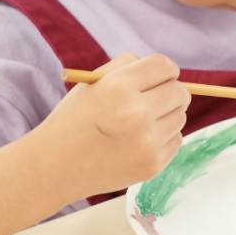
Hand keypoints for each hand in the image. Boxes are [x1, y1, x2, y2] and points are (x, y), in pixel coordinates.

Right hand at [32, 53, 191, 198]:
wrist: (55, 168)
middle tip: (155, 98)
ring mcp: (147, 142)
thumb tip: (166, 69)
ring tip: (139, 123)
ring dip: (167, 115)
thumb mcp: (91, 83)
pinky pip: (176, 139)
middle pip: (180, 92)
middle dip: (170, 91)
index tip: (162, 76)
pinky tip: (138, 141)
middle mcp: (136, 114)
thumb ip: (126, 66)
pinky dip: (163, 138)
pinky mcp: (153, 164)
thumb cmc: (75, 120)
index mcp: (118, 88)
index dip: (166, 69)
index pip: (165, 66)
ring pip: (180, 116)